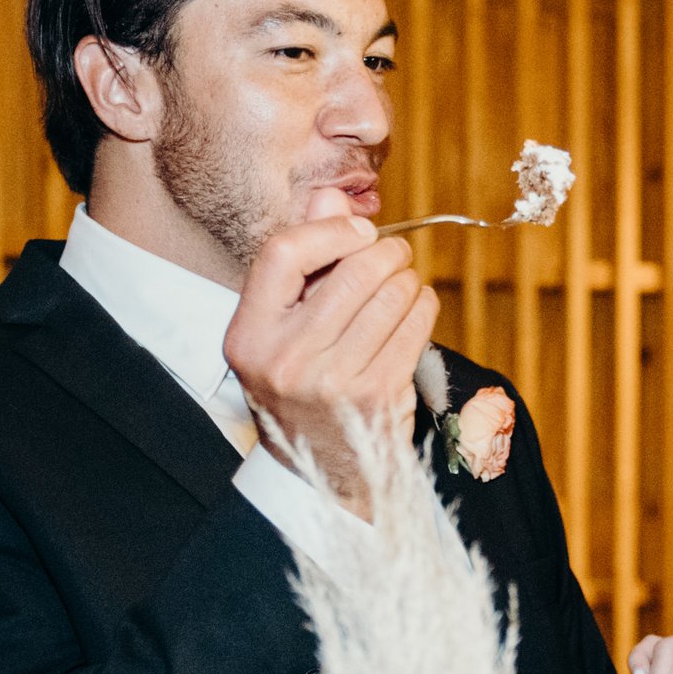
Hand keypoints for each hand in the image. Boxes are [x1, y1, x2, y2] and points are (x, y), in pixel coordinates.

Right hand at [224, 190, 438, 513]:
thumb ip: (302, 261)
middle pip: (351, 271)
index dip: (329, 230)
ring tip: (401, 285)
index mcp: (249, 336)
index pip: (283, 254)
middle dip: (385, 252)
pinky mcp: (379, 395)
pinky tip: (414, 309)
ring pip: (392, 294)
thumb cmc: (300, 386)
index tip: (357, 232)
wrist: (321, 473)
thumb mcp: (280, 330)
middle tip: (393, 254)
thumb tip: (332, 200)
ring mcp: (334, 382)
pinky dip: (423, 306)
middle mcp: (286, 360)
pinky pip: (416, 325)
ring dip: (407, 279)